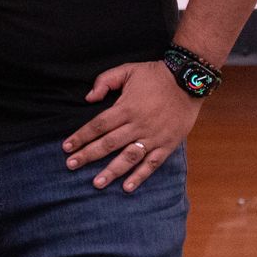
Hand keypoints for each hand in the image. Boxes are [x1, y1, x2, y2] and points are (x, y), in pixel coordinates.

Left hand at [62, 60, 200, 192]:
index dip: (81, 136)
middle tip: (71, 166)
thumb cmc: (155, 75)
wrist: (189, 80)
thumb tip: (88, 98)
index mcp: (126, 107)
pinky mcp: (167, 144)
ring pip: (129, 157)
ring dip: (112, 171)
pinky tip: (127, 187)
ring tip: (96, 183)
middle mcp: (138, 124)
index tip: (66, 147)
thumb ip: (105, 81)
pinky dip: (140, 176)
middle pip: (109, 143)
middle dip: (88, 155)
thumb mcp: (128, 70)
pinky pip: (152, 163)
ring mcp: (153, 136)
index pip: (98, 125)